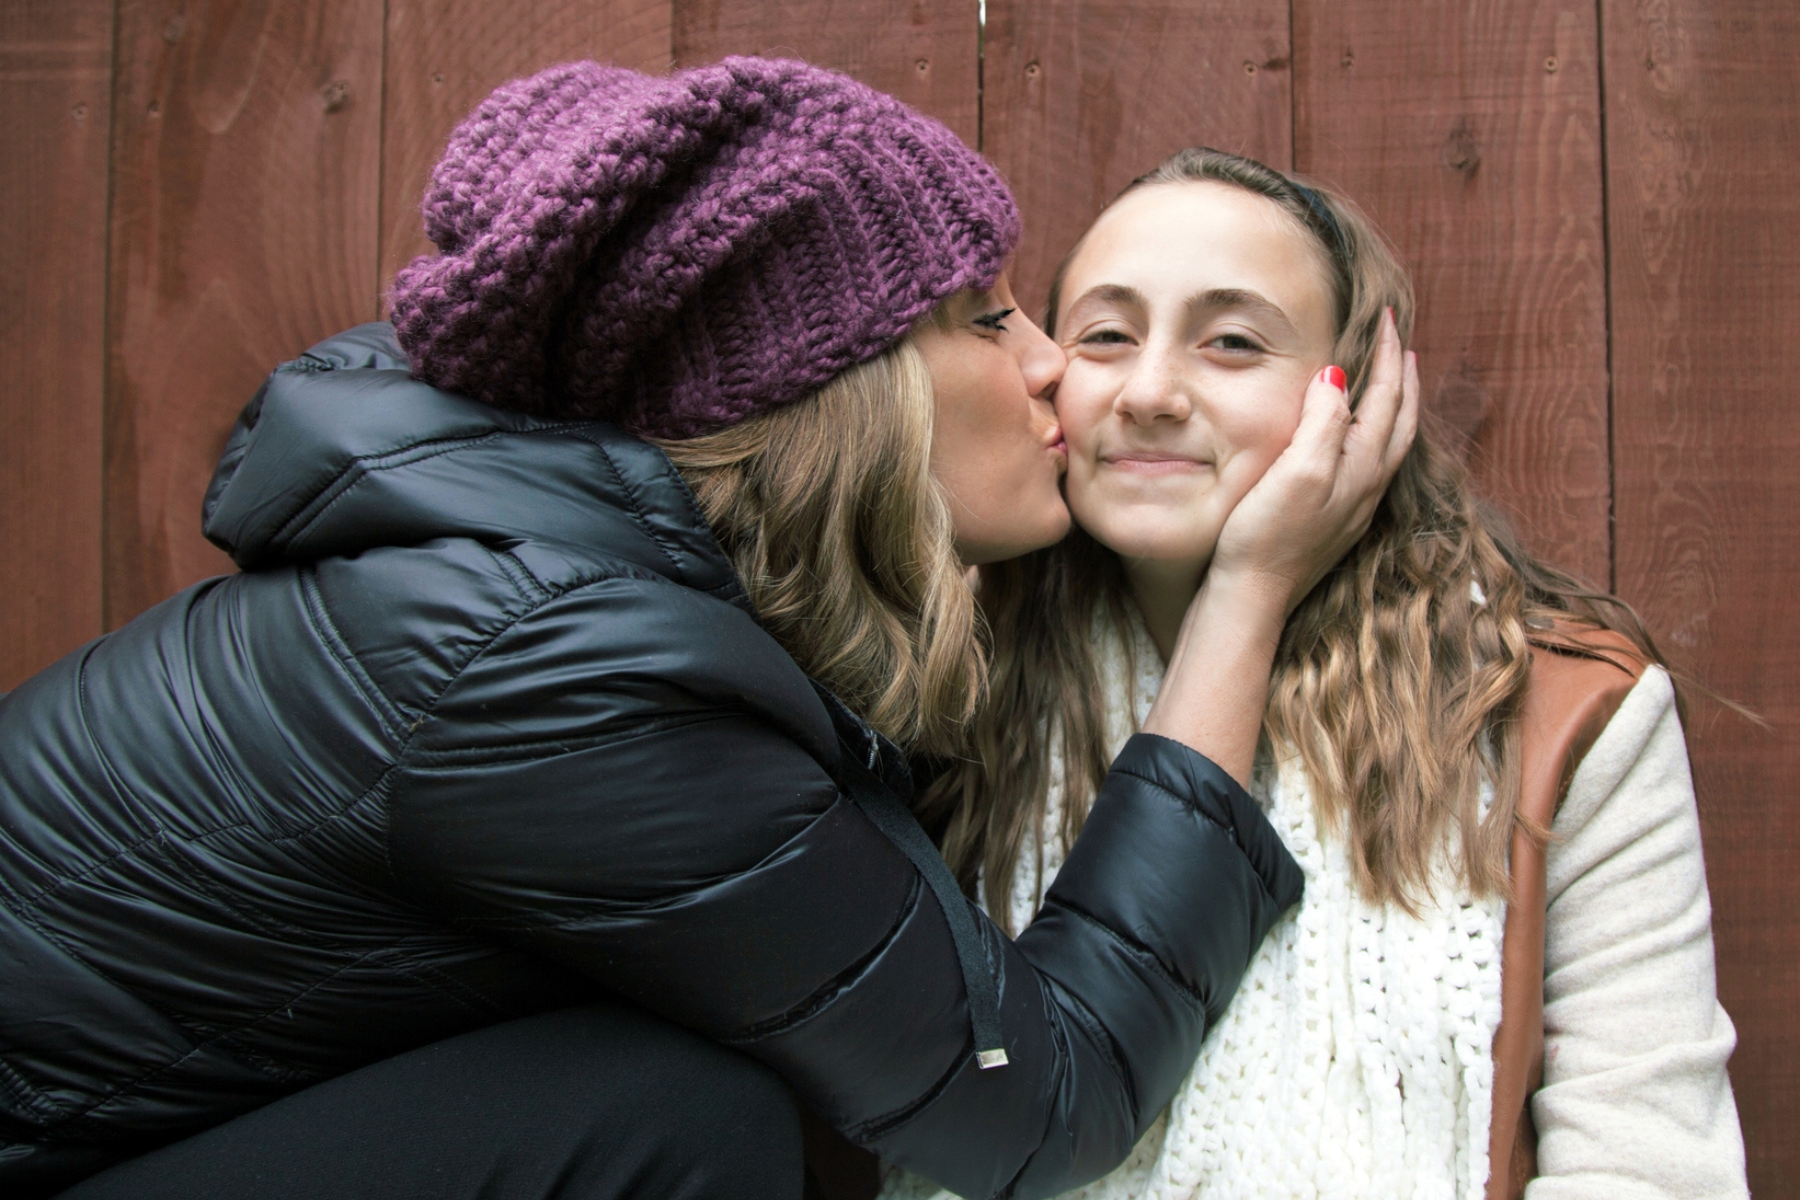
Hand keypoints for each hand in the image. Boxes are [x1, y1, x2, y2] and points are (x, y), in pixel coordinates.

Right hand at [1208, 308, 1418, 615]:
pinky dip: (1374, 435)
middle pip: (1399, 420)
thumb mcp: (1296, 471)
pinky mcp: (1335, 522)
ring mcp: (1353, 507)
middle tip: (1400, 343)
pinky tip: (1357, 439)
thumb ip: (1323, 421)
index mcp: (1361, 466)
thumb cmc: (1265, 536)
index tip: (1389, 318)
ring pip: (1389, 444)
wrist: (1252, 598)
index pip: (1386, 396)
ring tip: (1392, 382)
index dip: (1388, 355)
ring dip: (1394, 406)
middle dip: (1402, 377)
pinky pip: (1370, 464)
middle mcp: (1366, 486)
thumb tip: (1337, 374)